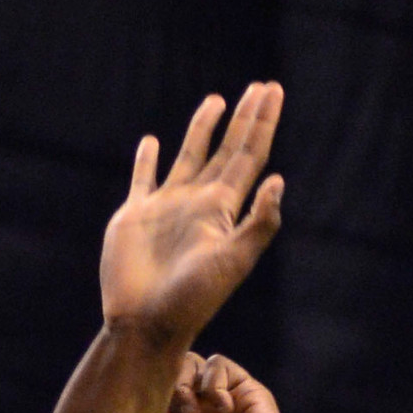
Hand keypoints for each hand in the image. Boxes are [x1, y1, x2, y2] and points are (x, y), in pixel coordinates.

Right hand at [100, 85, 284, 348]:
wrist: (144, 325)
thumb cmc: (191, 300)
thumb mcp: (232, 263)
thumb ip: (257, 223)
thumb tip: (277, 180)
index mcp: (222, 210)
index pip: (249, 157)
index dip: (262, 123)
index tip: (273, 90)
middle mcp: (197, 203)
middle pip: (227, 150)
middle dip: (244, 119)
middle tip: (261, 87)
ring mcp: (165, 208)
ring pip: (189, 157)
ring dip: (203, 129)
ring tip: (216, 101)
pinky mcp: (134, 217)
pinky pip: (143, 179)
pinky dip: (146, 159)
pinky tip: (151, 142)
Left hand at [150, 352, 307, 412]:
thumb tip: (140, 410)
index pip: (157, 398)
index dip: (150, 402)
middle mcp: (201, 410)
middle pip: (171, 375)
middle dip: (167, 389)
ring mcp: (221, 398)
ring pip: (191, 363)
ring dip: (185, 381)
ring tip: (193, 412)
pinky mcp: (245, 388)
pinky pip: (219, 363)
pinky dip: (212, 381)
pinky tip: (222, 409)